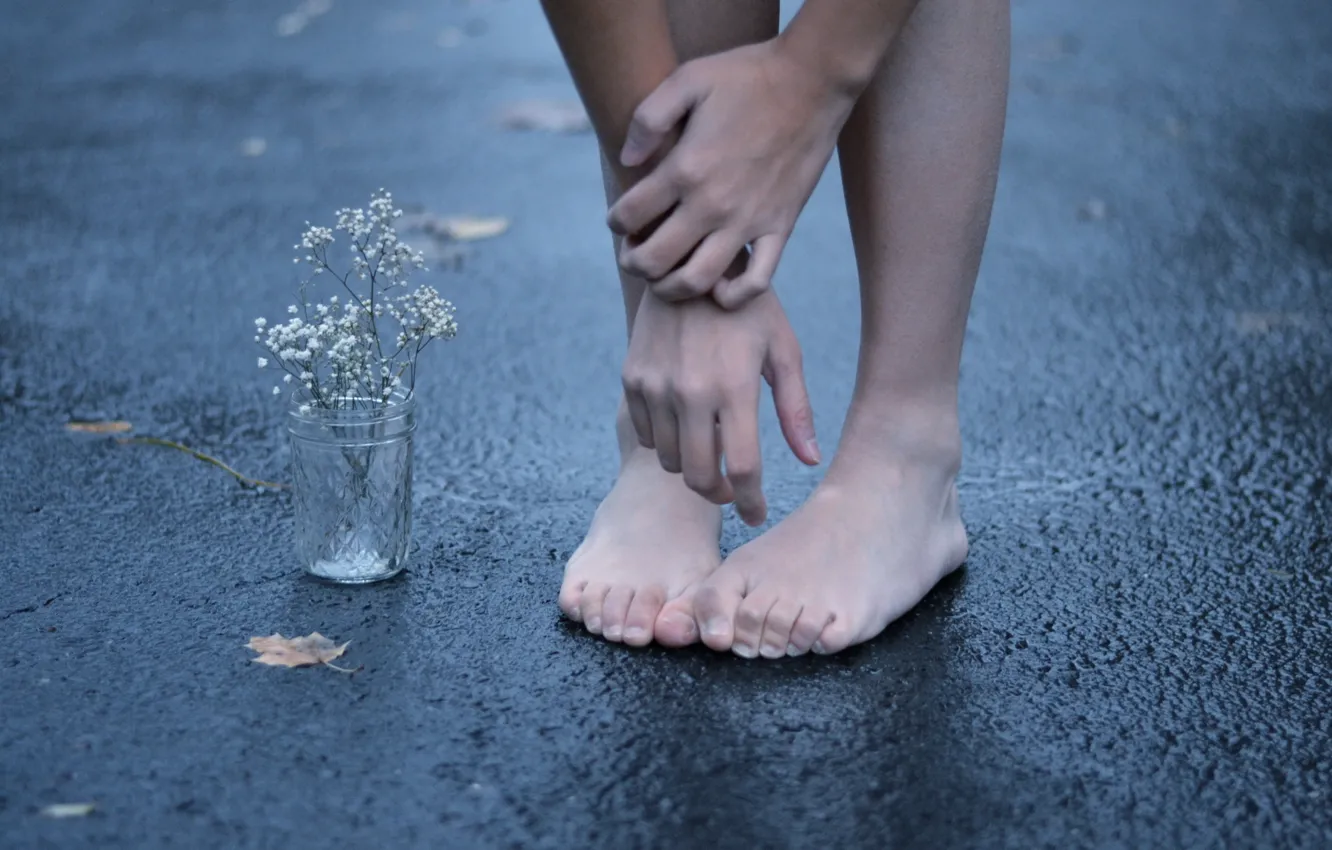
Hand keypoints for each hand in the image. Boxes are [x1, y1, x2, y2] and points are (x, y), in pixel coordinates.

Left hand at [608, 38, 854, 309]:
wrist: (813, 81)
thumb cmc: (747, 76)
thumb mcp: (687, 79)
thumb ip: (648, 119)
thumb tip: (627, 160)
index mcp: (685, 169)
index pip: (629, 216)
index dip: (615, 222)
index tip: (620, 218)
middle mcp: (713, 204)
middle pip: (655, 260)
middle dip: (633, 263)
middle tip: (632, 254)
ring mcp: (748, 221)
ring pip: (697, 281)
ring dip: (671, 288)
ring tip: (665, 277)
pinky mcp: (780, 227)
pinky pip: (756, 282)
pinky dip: (732, 296)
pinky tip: (718, 287)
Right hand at [622, 288, 820, 525]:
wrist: (686, 264)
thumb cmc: (746, 308)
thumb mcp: (782, 349)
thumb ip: (795, 408)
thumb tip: (811, 460)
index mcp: (734, 387)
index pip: (742, 469)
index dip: (751, 502)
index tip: (757, 514)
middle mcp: (690, 392)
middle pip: (699, 477)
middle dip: (720, 495)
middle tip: (735, 493)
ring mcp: (656, 387)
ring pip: (670, 462)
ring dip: (693, 469)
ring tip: (712, 456)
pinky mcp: (633, 380)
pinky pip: (647, 436)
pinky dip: (666, 444)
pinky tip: (686, 429)